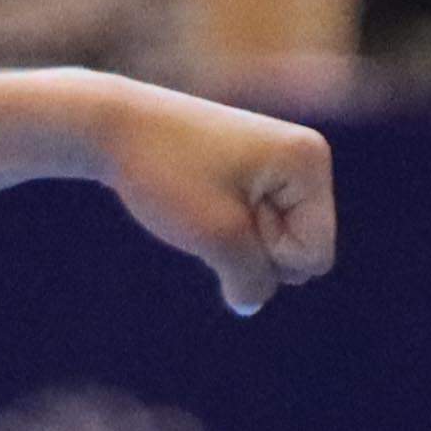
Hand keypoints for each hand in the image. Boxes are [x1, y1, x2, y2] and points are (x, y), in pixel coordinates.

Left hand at [100, 85, 340, 313]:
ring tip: (204, 200)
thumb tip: (248, 304)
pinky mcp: (255, 173)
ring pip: (276, 245)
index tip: (232, 213)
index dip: (269, 257)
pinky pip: (256, 229)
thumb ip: (250, 281)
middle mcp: (305, 157)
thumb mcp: (217, 239)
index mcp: (311, 161)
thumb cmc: (168, 175)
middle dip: (257, 249)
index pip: (316, 256)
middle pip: (302, 252)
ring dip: (238, 241)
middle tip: (213, 206)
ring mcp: (280, 164)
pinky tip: (200, 199)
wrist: (114, 126)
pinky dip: (227, 230)